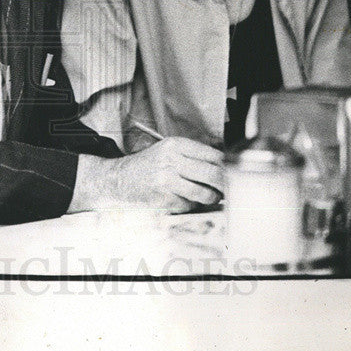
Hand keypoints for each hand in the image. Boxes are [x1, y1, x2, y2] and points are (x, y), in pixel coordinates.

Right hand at [69, 136, 223, 213]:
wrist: (119, 179)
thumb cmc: (147, 166)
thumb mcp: (167, 151)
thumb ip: (193, 156)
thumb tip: (224, 168)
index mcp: (175, 144)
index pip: (213, 155)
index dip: (227, 167)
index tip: (232, 174)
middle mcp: (171, 160)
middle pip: (213, 174)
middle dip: (225, 185)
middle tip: (228, 190)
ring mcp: (167, 180)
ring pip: (204, 193)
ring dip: (211, 199)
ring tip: (210, 198)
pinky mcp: (163, 198)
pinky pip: (189, 206)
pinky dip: (191, 206)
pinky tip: (184, 201)